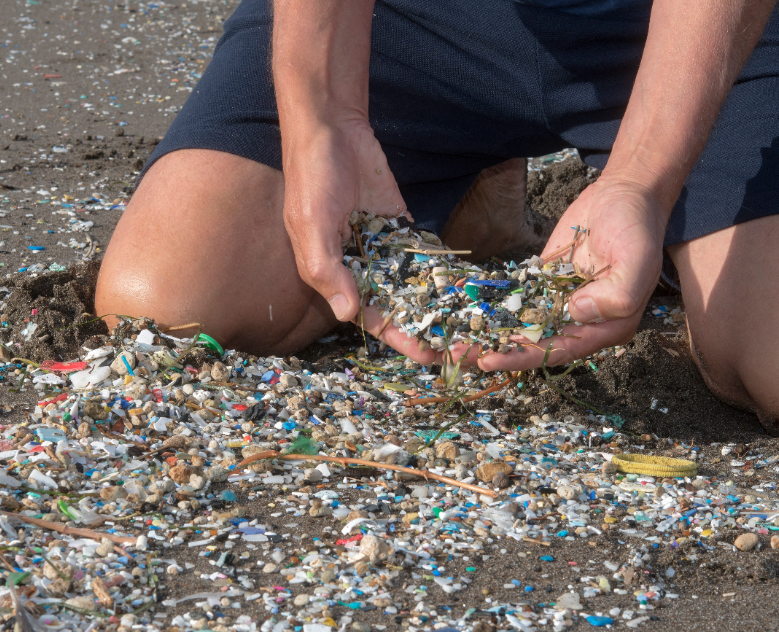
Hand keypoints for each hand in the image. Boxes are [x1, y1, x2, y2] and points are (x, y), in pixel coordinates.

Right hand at [281, 118, 440, 363]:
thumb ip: (328, 270)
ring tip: (468, 323)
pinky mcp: (400, 221)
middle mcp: (359, 264)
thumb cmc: (311, 178)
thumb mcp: (311, 226)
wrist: (330, 128)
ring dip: (435, 302)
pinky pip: (420, 251)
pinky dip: (438, 267)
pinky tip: (463, 285)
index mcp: (333, 274)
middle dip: (424, 327)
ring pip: (411, 282)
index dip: (398, 338)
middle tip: (460, 346)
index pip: (370, 316)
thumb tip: (348, 314)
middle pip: (395, 305)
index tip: (428, 356)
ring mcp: (382, 243)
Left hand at [417, 175, 666, 371]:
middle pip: (531, 344)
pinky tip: (460, 311)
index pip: (558, 350)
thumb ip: (615, 296)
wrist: (626, 193)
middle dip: (493, 351)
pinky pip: (514, 299)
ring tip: (448, 342)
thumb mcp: (637, 261)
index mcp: (605, 326)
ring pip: (518, 326)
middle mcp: (580, 321)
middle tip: (455, 357)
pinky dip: (489, 307)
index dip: (523, 357)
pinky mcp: (543, 283)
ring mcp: (559, 302)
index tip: (490, 360)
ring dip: (486, 334)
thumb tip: (576, 312)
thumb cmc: (638, 227)